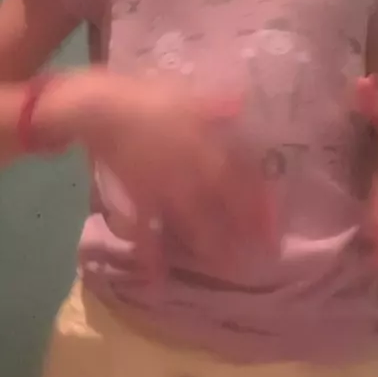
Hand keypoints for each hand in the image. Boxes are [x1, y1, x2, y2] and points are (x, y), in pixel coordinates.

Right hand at [51, 69, 273, 276]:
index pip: (241, 178)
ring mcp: (166, 191)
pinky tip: (156, 281)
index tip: (275, 220)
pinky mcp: (139, 200)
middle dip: (243, 231)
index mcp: (207, 148)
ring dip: (210, 246)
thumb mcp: (189, 95)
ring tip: (226, 268)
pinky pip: (147, 232)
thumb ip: (217, 104)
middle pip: (224, 208)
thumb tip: (243, 102)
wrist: (102, 110)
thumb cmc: (148, 98)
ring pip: (193, 224)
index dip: (259, 200)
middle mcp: (192, 175)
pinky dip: (151, 257)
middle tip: (262, 256)